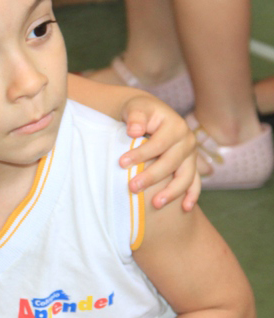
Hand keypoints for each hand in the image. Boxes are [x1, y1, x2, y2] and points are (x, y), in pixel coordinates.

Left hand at [119, 95, 199, 210]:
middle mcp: (187, 141)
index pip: (158, 144)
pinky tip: (185, 208)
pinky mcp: (190, 166)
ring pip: (186, 176)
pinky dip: (191, 195)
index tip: (122, 163)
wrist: (150, 114)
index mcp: (176, 126)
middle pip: (171, 163)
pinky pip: (195, 183)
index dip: (141, 155)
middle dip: (152, 177)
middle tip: (132, 188)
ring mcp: (191, 155)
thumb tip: (134, 131)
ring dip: (172, 192)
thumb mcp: (135, 108)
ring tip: (155, 205)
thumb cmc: (140, 112)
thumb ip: (135, 117)